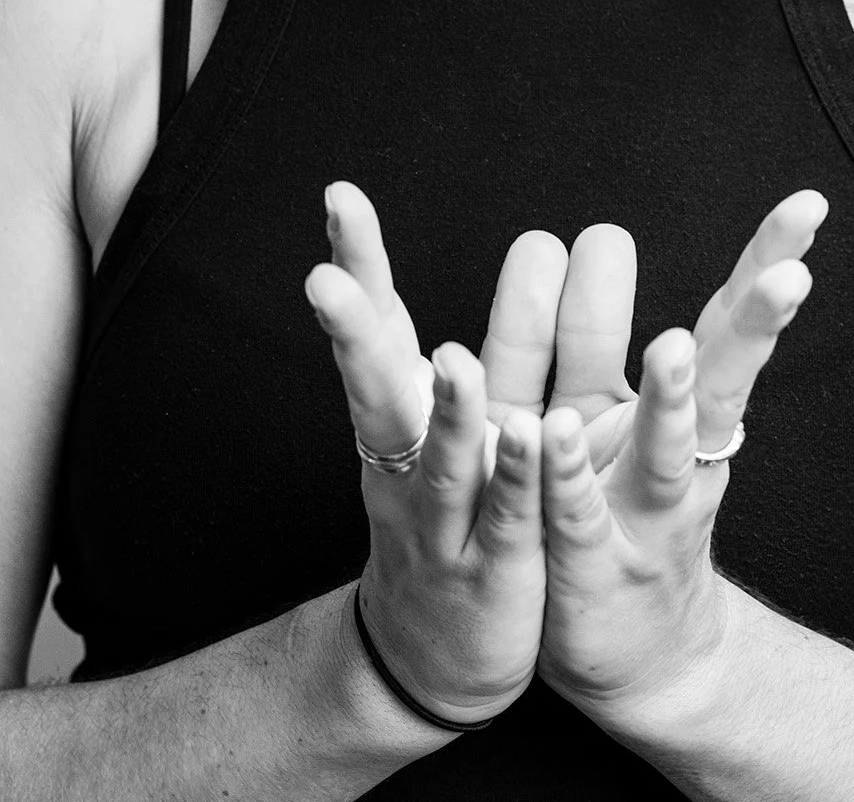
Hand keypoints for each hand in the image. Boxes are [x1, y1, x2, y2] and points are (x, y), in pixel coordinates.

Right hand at [306, 182, 567, 726]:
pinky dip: (514, 482)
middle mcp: (405, 462)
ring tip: (454, 360)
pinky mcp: (491, 571)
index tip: (339, 196)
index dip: (357, 265)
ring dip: (450, 412)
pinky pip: (505, 521)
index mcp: (398, 417)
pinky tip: (528, 440)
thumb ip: (418, 345)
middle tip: (325, 279)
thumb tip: (383, 260)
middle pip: (376, 389)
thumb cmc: (437, 515)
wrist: (432, 656)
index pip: (375, 329)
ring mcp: (443, 520)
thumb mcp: (425, 424)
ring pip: (442, 461)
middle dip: (355, 331)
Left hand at [537, 190, 827, 719]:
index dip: (766, 263)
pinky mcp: (593, 570)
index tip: (810, 204)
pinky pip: (577, 517)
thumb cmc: (609, 504)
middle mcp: (680, 456)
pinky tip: (551, 436)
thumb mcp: (597, 404)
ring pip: (664, 454)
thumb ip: (591, 323)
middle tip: (794, 274)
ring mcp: (644, 517)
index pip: (726, 321)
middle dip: (756, 325)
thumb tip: (596, 233)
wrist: (628, 655)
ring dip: (667, 401)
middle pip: (724, 379)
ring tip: (668, 347)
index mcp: (679, 405)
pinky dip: (565, 478)